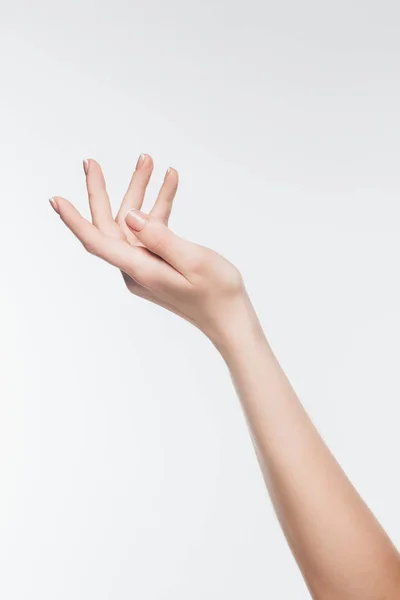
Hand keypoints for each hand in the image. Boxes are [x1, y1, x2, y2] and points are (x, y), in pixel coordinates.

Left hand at [50, 154, 250, 344]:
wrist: (230, 319)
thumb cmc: (217, 293)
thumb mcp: (192, 259)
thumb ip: (159, 236)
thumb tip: (130, 215)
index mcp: (140, 269)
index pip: (97, 241)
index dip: (74, 220)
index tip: (56, 199)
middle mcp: (136, 269)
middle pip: (111, 225)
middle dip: (102, 192)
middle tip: (91, 162)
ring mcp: (145, 267)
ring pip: (132, 224)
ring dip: (141, 194)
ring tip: (150, 162)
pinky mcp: (156, 264)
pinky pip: (151, 232)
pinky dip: (159, 209)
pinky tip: (170, 183)